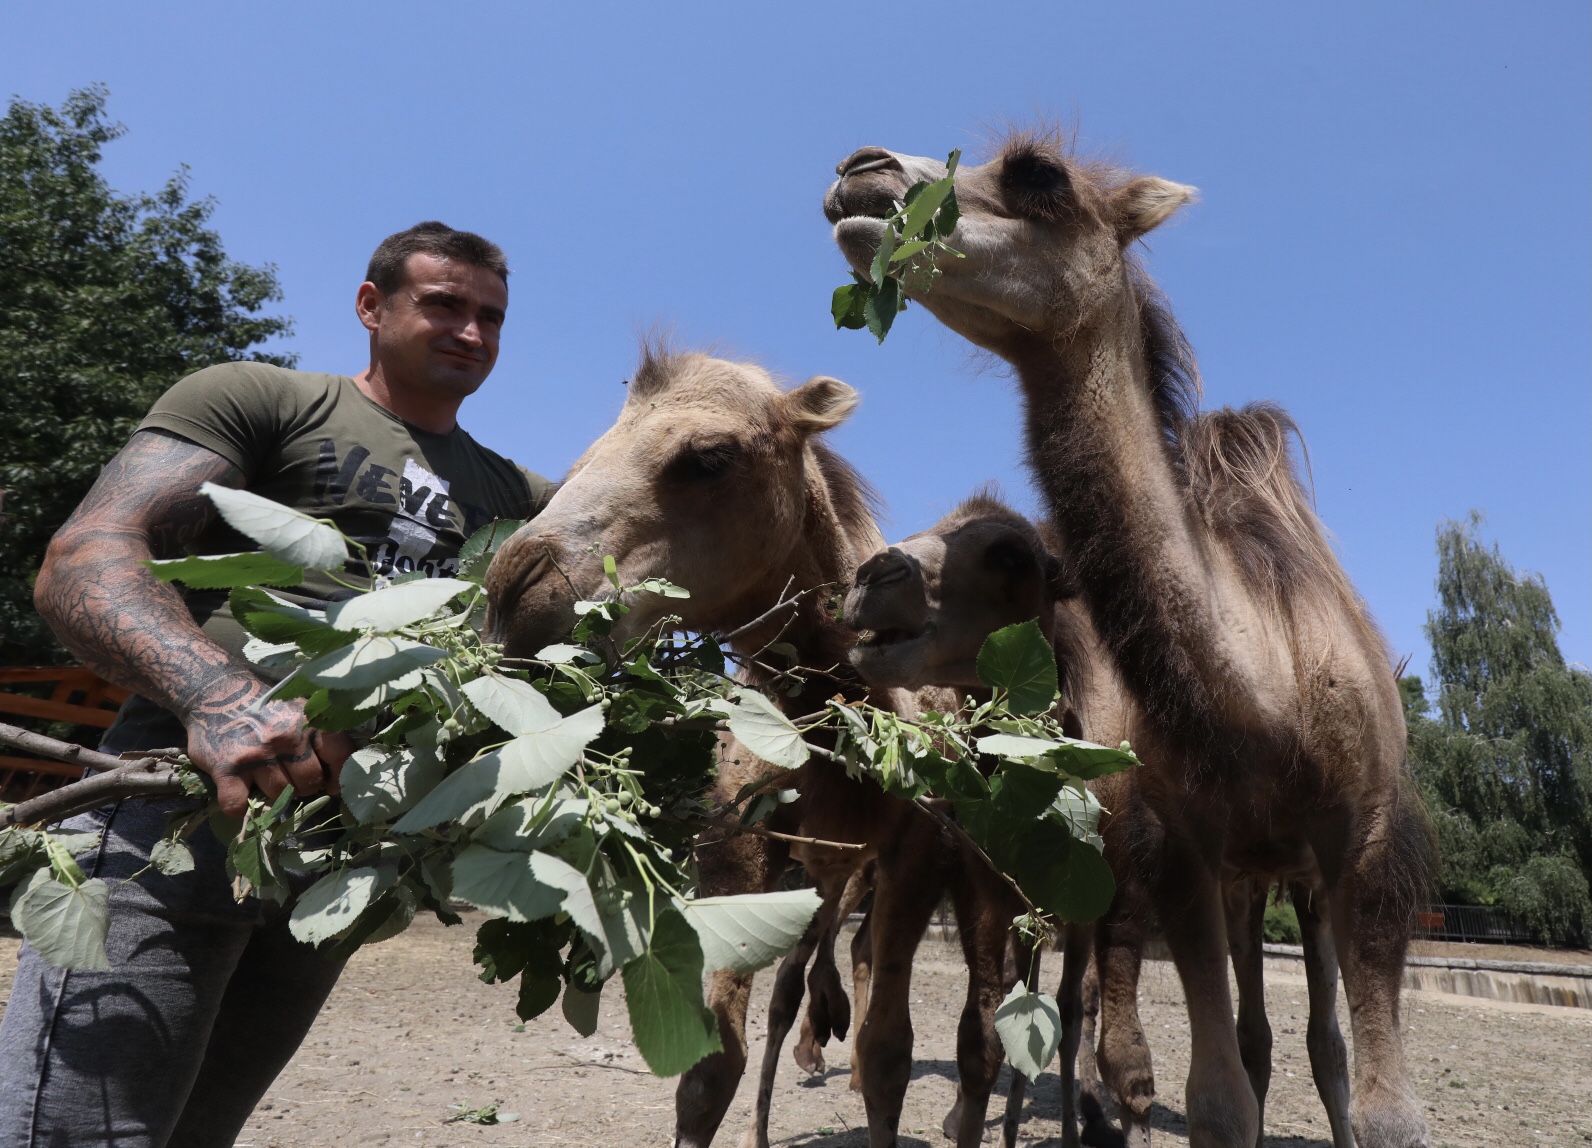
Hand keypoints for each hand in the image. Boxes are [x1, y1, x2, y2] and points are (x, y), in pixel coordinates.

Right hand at [184, 691, 353, 817]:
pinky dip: (240, 806)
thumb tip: (340, 770)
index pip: (341, 757)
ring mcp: (256, 755)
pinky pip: (239, 805)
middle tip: (292, 777)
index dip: (338, 776)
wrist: (216, 690)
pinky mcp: (226, 769)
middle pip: (310, 783)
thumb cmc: (265, 705)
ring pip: (279, 796)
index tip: (330, 783)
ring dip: (274, 794)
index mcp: (310, 722)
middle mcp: (286, 738)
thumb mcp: (301, 707)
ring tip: (266, 777)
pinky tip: (241, 792)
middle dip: (304, 785)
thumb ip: (322, 732)